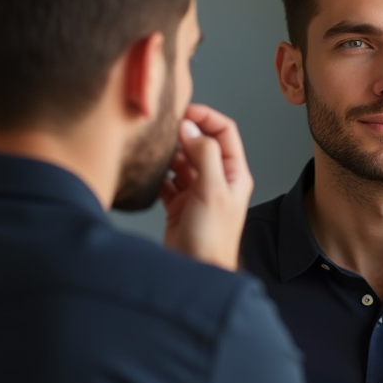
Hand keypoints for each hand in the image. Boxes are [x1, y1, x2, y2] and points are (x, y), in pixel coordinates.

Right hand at [160, 104, 253, 270]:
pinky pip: (167, 180)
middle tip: (163, 129)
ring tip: (153, 148)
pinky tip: (148, 171)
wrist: (197, 271)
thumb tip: (191, 127)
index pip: (224, 131)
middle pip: (200, 143)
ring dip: (168, 153)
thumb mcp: (212, 191)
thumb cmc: (211, 239)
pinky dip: (157, 174)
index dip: (205, 116)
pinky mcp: (178, 204)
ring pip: (181, 160)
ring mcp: (197, 191)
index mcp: (234, 173)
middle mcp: (217, 179)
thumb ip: (204, 156)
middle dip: (182, 133)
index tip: (183, 111)